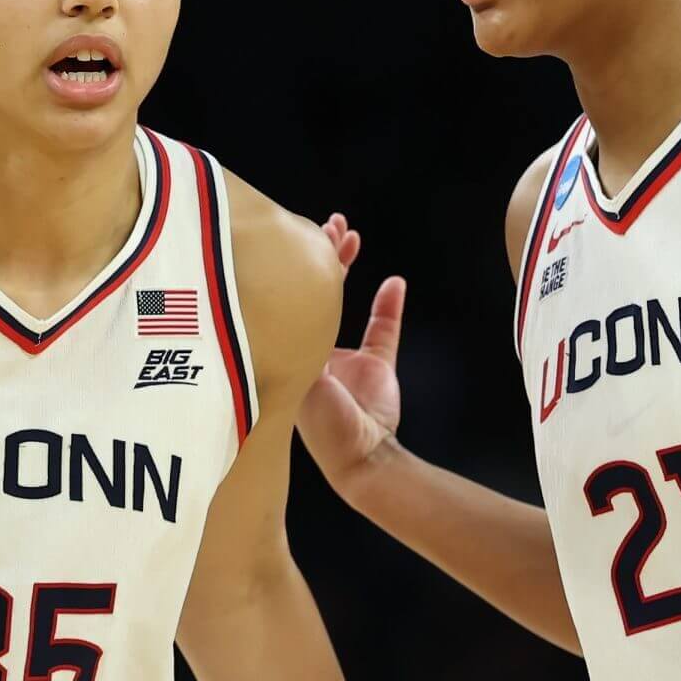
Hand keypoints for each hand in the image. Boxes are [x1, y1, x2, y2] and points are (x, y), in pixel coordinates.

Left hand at [298, 214, 405, 491]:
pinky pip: (384, 326)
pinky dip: (389, 303)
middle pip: (316, 290)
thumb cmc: (323, 424)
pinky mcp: (376, 364)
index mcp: (290, 349)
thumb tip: (287, 307)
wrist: (361, 456)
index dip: (297, 267)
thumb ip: (299, 346)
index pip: (289, 297)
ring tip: (349, 235)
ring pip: (346, 299)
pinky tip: (394, 282)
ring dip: (347, 267)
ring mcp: (347, 355)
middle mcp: (315, 347)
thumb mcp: (302, 381)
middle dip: (321, 256)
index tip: (300, 237)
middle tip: (328, 225)